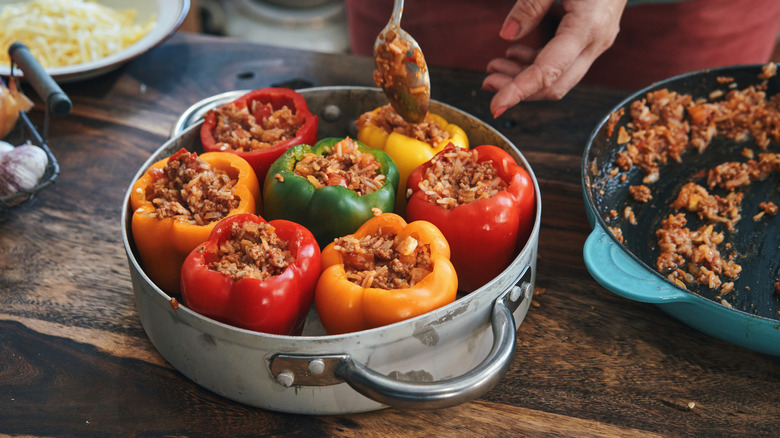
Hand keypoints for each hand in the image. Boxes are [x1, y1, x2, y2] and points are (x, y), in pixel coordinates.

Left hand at [482, 0, 625, 117]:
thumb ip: (530, 4)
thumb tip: (507, 34)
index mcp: (588, 26)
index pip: (549, 71)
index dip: (519, 91)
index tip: (495, 105)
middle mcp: (596, 42)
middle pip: (555, 84)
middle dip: (518, 90)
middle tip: (487, 82)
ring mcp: (596, 43)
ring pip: (558, 77)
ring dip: (524, 78)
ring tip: (494, 67)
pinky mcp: (591, 39)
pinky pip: (563, 63)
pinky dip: (536, 65)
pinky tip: (514, 55)